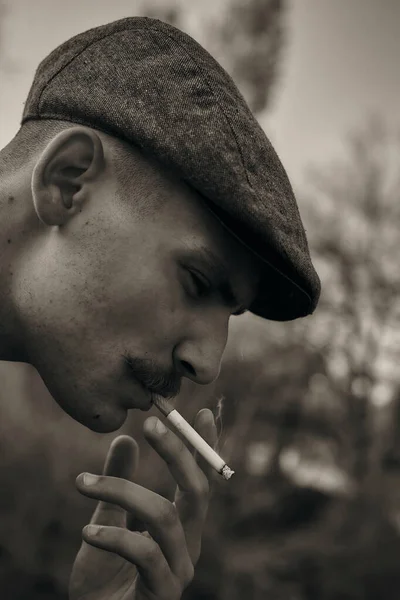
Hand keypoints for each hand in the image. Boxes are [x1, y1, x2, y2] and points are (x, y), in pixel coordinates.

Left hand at [69, 409, 216, 599]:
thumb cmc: (105, 578)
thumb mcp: (109, 520)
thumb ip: (119, 484)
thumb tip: (124, 440)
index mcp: (182, 526)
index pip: (201, 480)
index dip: (206, 447)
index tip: (204, 412)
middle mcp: (188, 544)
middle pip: (196, 490)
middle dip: (176, 453)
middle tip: (149, 424)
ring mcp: (179, 570)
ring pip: (165, 516)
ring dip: (123, 491)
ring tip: (82, 483)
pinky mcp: (162, 593)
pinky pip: (144, 554)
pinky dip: (113, 537)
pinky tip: (86, 532)